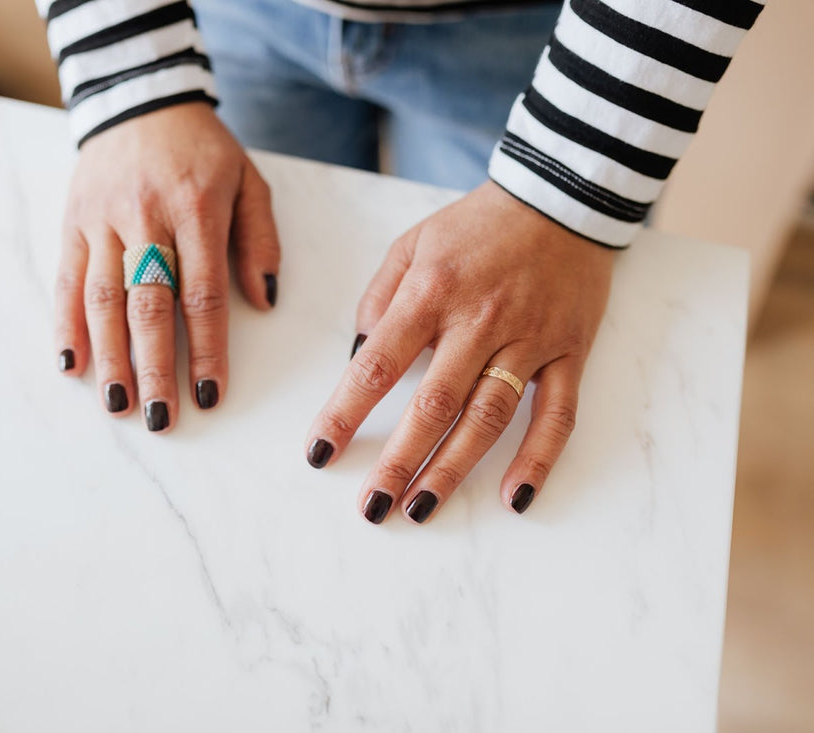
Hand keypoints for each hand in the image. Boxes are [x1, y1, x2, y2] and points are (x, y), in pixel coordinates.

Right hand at [56, 103, 279, 430]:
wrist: (140, 99)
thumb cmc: (203, 151)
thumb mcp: (248, 182)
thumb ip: (260, 241)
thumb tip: (263, 302)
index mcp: (197, 209)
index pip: (202, 293)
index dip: (206, 349)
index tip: (210, 395)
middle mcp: (146, 217)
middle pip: (148, 304)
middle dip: (154, 367)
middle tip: (159, 418)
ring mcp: (103, 220)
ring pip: (103, 298)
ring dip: (109, 356)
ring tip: (116, 404)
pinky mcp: (73, 221)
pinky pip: (67, 278)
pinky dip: (65, 323)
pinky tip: (71, 363)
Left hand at [305, 181, 616, 522]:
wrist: (560, 196)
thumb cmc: (476, 226)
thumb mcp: (412, 245)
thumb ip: (378, 300)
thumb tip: (357, 357)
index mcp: (432, 293)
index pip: (378, 365)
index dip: (345, 413)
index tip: (321, 453)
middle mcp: (479, 321)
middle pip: (434, 404)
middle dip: (398, 461)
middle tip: (373, 507)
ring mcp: (528, 339)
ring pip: (488, 417)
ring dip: (454, 470)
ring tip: (422, 509)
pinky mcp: (568, 352)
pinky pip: (557, 414)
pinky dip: (538, 459)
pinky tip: (515, 497)